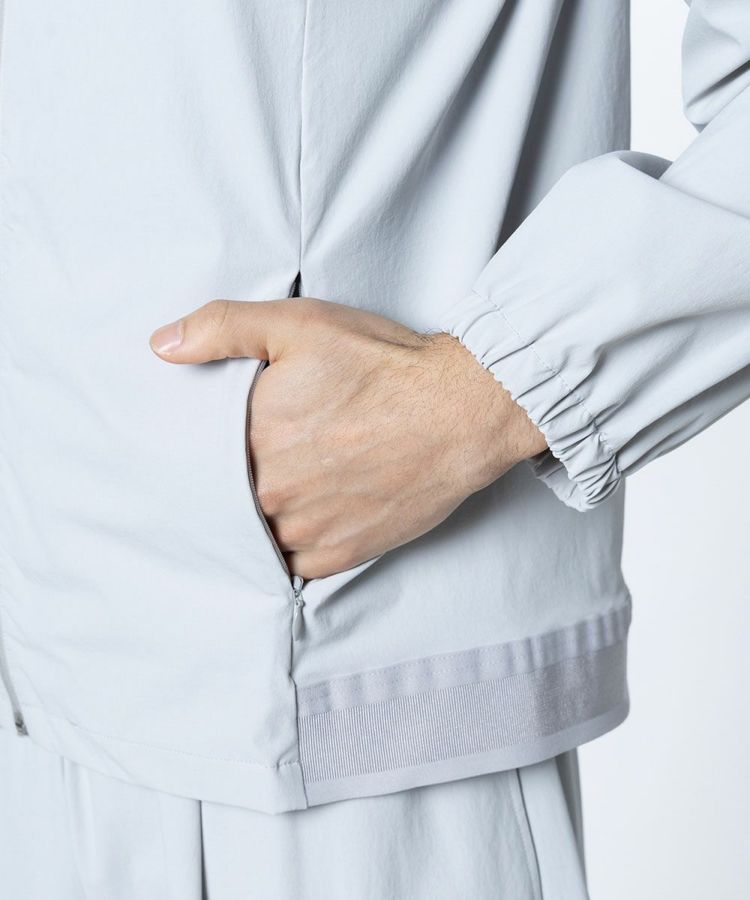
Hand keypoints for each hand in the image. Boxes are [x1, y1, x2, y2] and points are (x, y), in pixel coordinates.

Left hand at [150, 297, 546, 578]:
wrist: (460, 411)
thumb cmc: (383, 366)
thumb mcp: (300, 325)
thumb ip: (223, 329)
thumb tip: (161, 346)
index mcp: (253, 438)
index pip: (206, 455)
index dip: (219, 446)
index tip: (239, 437)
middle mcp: (273, 493)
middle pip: (235, 496)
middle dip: (245, 479)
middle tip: (273, 459)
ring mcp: (307, 529)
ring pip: (262, 532)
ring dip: (270, 515)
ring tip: (292, 488)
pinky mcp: (343, 554)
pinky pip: (297, 562)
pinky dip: (298, 544)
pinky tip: (312, 516)